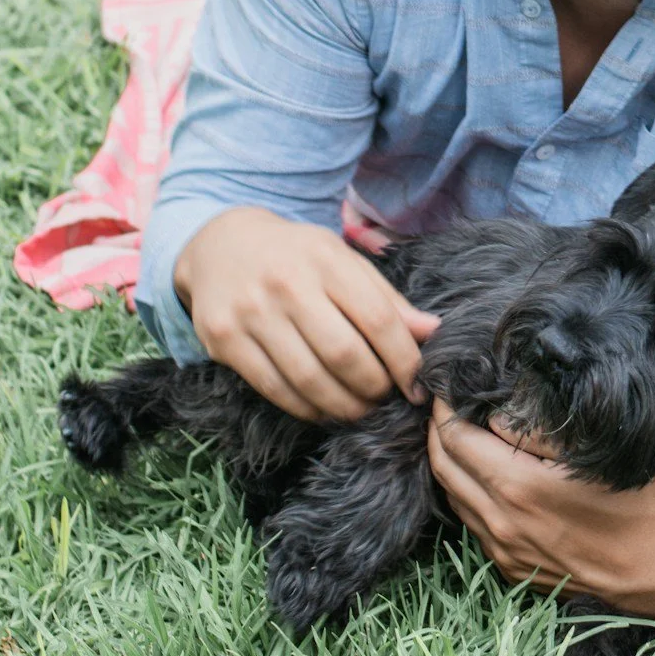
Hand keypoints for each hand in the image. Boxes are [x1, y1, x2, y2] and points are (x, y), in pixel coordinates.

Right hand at [173, 206, 441, 422]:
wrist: (222, 245)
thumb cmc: (298, 257)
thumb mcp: (344, 262)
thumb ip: (386, 299)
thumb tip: (432, 332)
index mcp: (326, 260)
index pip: (378, 319)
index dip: (404, 359)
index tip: (417, 385)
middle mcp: (286, 284)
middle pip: (344, 354)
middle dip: (374, 387)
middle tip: (386, 399)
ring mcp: (251, 313)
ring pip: (308, 378)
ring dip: (343, 405)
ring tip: (360, 410)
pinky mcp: (223, 340)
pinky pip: (273, 388)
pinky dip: (306, 408)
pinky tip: (324, 409)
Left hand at [426, 401, 654, 616]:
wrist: (654, 568)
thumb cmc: (635, 502)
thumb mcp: (595, 453)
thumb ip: (539, 430)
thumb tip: (496, 414)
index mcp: (518, 487)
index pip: (455, 439)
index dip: (445, 408)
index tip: (449, 386)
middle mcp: (501, 522)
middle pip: (442, 467)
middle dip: (439, 431)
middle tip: (447, 405)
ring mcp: (502, 549)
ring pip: (452, 497)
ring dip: (450, 463)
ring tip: (462, 435)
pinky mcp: (509, 567)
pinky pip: (472, 523)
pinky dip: (467, 493)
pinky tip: (484, 476)